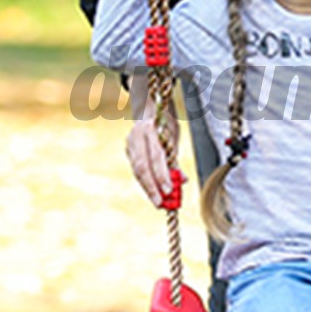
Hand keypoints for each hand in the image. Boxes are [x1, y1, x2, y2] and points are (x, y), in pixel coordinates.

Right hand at [126, 89, 181, 206]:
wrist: (148, 107)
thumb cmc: (165, 123)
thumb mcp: (174, 136)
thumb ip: (175, 158)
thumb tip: (182, 180)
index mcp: (151, 129)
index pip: (156, 157)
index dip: (162, 175)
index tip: (170, 191)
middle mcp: (137, 136)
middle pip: (143, 167)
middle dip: (152, 187)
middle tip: (161, 203)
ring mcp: (130, 143)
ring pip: (137, 171)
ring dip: (148, 188)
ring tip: (158, 202)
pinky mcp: (128, 149)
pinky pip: (136, 169)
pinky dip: (145, 182)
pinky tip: (153, 192)